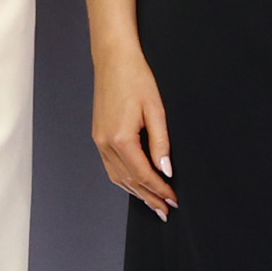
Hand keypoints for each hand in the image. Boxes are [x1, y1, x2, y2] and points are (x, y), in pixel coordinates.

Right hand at [91, 45, 173, 216]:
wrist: (113, 59)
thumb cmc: (135, 78)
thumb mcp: (156, 110)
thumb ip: (161, 143)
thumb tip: (165, 169)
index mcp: (120, 138)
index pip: (144, 174)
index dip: (160, 190)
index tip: (173, 200)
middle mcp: (105, 143)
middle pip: (130, 181)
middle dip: (149, 198)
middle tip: (165, 211)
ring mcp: (99, 141)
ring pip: (117, 177)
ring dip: (136, 192)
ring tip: (152, 203)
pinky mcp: (98, 136)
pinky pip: (110, 167)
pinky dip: (124, 180)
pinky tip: (134, 184)